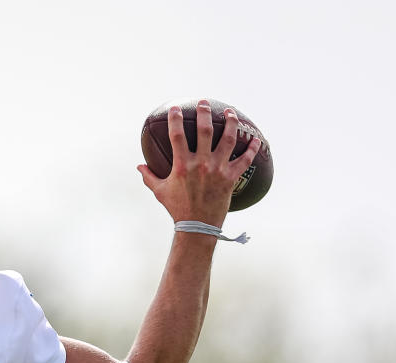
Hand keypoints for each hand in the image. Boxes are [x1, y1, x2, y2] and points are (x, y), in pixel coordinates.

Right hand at [138, 100, 260, 226]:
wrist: (197, 226)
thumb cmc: (177, 208)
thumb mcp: (159, 192)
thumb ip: (149, 177)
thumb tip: (139, 167)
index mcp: (182, 166)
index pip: (177, 136)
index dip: (175, 120)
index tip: (175, 108)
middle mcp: (201, 164)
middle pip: (205, 131)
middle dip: (204, 114)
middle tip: (203, 103)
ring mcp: (218, 169)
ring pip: (228, 140)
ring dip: (231, 123)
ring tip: (230, 113)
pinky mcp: (231, 177)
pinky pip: (245, 159)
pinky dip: (252, 148)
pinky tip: (255, 138)